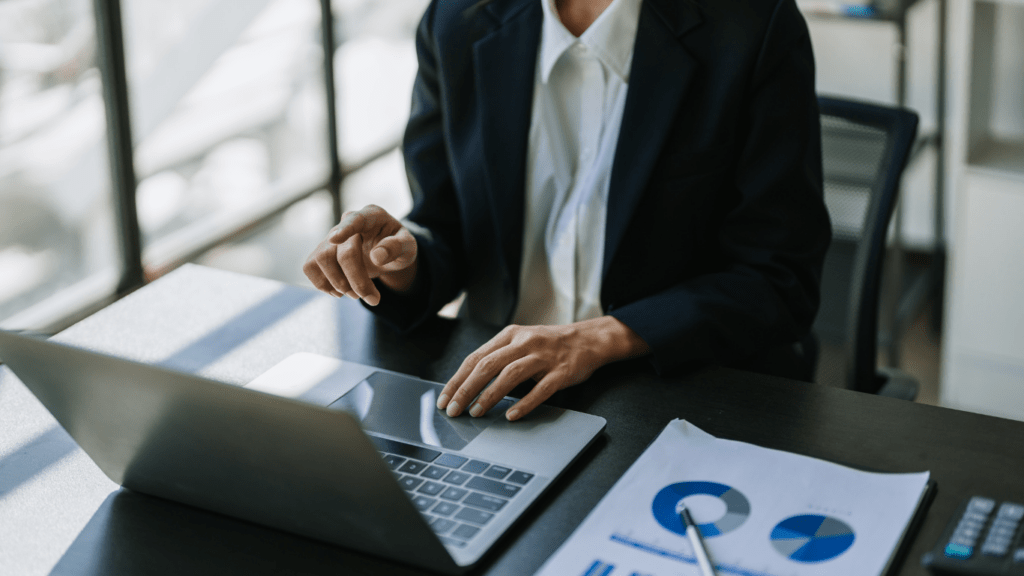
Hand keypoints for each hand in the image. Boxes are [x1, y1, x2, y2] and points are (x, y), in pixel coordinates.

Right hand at [303, 205, 417, 304]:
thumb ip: (397, 247)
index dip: (345, 229)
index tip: (335, 238)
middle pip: (343, 252)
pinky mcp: (321, 251)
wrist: (385, 253)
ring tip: (356, 295)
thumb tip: (377, 256)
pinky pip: (310, 267)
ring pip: (322, 259)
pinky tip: (339, 292)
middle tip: (373, 299)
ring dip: (339, 284)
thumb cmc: (397, 246)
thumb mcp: (408, 247)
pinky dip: (322, 284)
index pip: (355, 220)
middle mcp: (348, 222)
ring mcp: (331, 236)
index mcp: (372, 216)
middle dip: (358, 281)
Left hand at [436, 316, 649, 420]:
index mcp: (510, 335)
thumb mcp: (521, 342)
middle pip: (487, 365)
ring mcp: (543, 356)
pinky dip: (524, 403)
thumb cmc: (549, 345)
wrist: (589, 339)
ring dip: (490, 396)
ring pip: (510, 375)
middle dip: (466, 390)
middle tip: (454, 410)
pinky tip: (511, 415)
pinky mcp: (561, 371)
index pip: (475, 358)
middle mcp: (524, 343)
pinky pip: (540, 389)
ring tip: (477, 413)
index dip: (457, 380)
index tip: (444, 399)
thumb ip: (498, 357)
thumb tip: (467, 384)